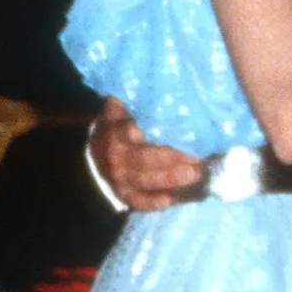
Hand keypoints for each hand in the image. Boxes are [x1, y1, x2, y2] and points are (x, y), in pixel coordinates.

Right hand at [92, 97, 203, 212]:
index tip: (145, 131)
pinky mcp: (125, 195)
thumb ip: (126, 104)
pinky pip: (139, 202)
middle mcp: (116, 158)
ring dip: (172, 180)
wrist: (94, 159)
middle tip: (197, 160)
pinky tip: (172, 199)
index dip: (133, 130)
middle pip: (144, 159)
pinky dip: (154, 202)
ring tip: (196, 176)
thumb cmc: (114, 130)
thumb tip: (147, 89)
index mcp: (115, 133)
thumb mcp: (115, 113)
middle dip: (171, 160)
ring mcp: (120, 179)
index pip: (125, 130)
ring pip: (146, 181)